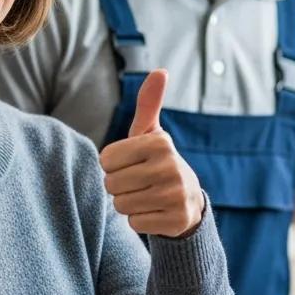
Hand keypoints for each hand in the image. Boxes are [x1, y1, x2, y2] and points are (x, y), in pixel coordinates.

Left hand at [99, 70, 204, 237]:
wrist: (188, 201)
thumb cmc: (158, 162)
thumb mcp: (151, 134)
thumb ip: (149, 104)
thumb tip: (160, 71)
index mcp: (161, 143)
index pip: (106, 160)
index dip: (114, 165)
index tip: (134, 164)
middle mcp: (171, 167)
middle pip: (112, 184)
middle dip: (120, 186)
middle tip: (141, 183)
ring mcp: (176, 195)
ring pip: (122, 205)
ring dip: (130, 204)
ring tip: (148, 196)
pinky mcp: (176, 220)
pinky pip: (135, 223)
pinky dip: (141, 220)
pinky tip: (156, 212)